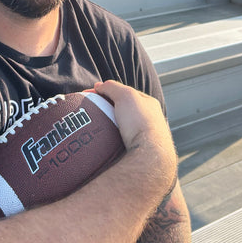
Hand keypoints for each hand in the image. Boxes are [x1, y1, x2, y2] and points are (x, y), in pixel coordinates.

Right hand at [94, 80, 176, 194]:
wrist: (149, 157)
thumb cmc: (141, 123)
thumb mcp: (125, 95)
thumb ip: (111, 87)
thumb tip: (99, 86)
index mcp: (149, 104)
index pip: (125, 92)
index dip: (108, 91)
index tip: (92, 94)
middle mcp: (149, 120)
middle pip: (123, 110)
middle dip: (107, 109)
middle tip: (92, 111)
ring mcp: (144, 138)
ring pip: (120, 128)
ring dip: (108, 126)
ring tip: (94, 128)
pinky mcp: (138, 152)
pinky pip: (119, 143)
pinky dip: (110, 141)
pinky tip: (102, 142)